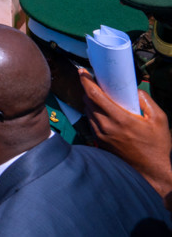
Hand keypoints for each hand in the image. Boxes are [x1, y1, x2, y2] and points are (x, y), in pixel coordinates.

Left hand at [79, 69, 171, 200]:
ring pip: (88, 111)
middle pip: (88, 101)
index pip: (95, 95)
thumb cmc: (157, 145)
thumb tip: (135, 90)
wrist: (151, 171)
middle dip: (88, 89)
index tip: (82, 71)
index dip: (86, 81)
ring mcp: (101, 135)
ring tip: (98, 94)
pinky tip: (101, 110)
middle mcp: (106, 126)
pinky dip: (92, 112)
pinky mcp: (99, 141)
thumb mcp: (159, 120)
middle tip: (93, 80)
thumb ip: (147, 101)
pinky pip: (91, 121)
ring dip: (89, 101)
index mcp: (120, 119)